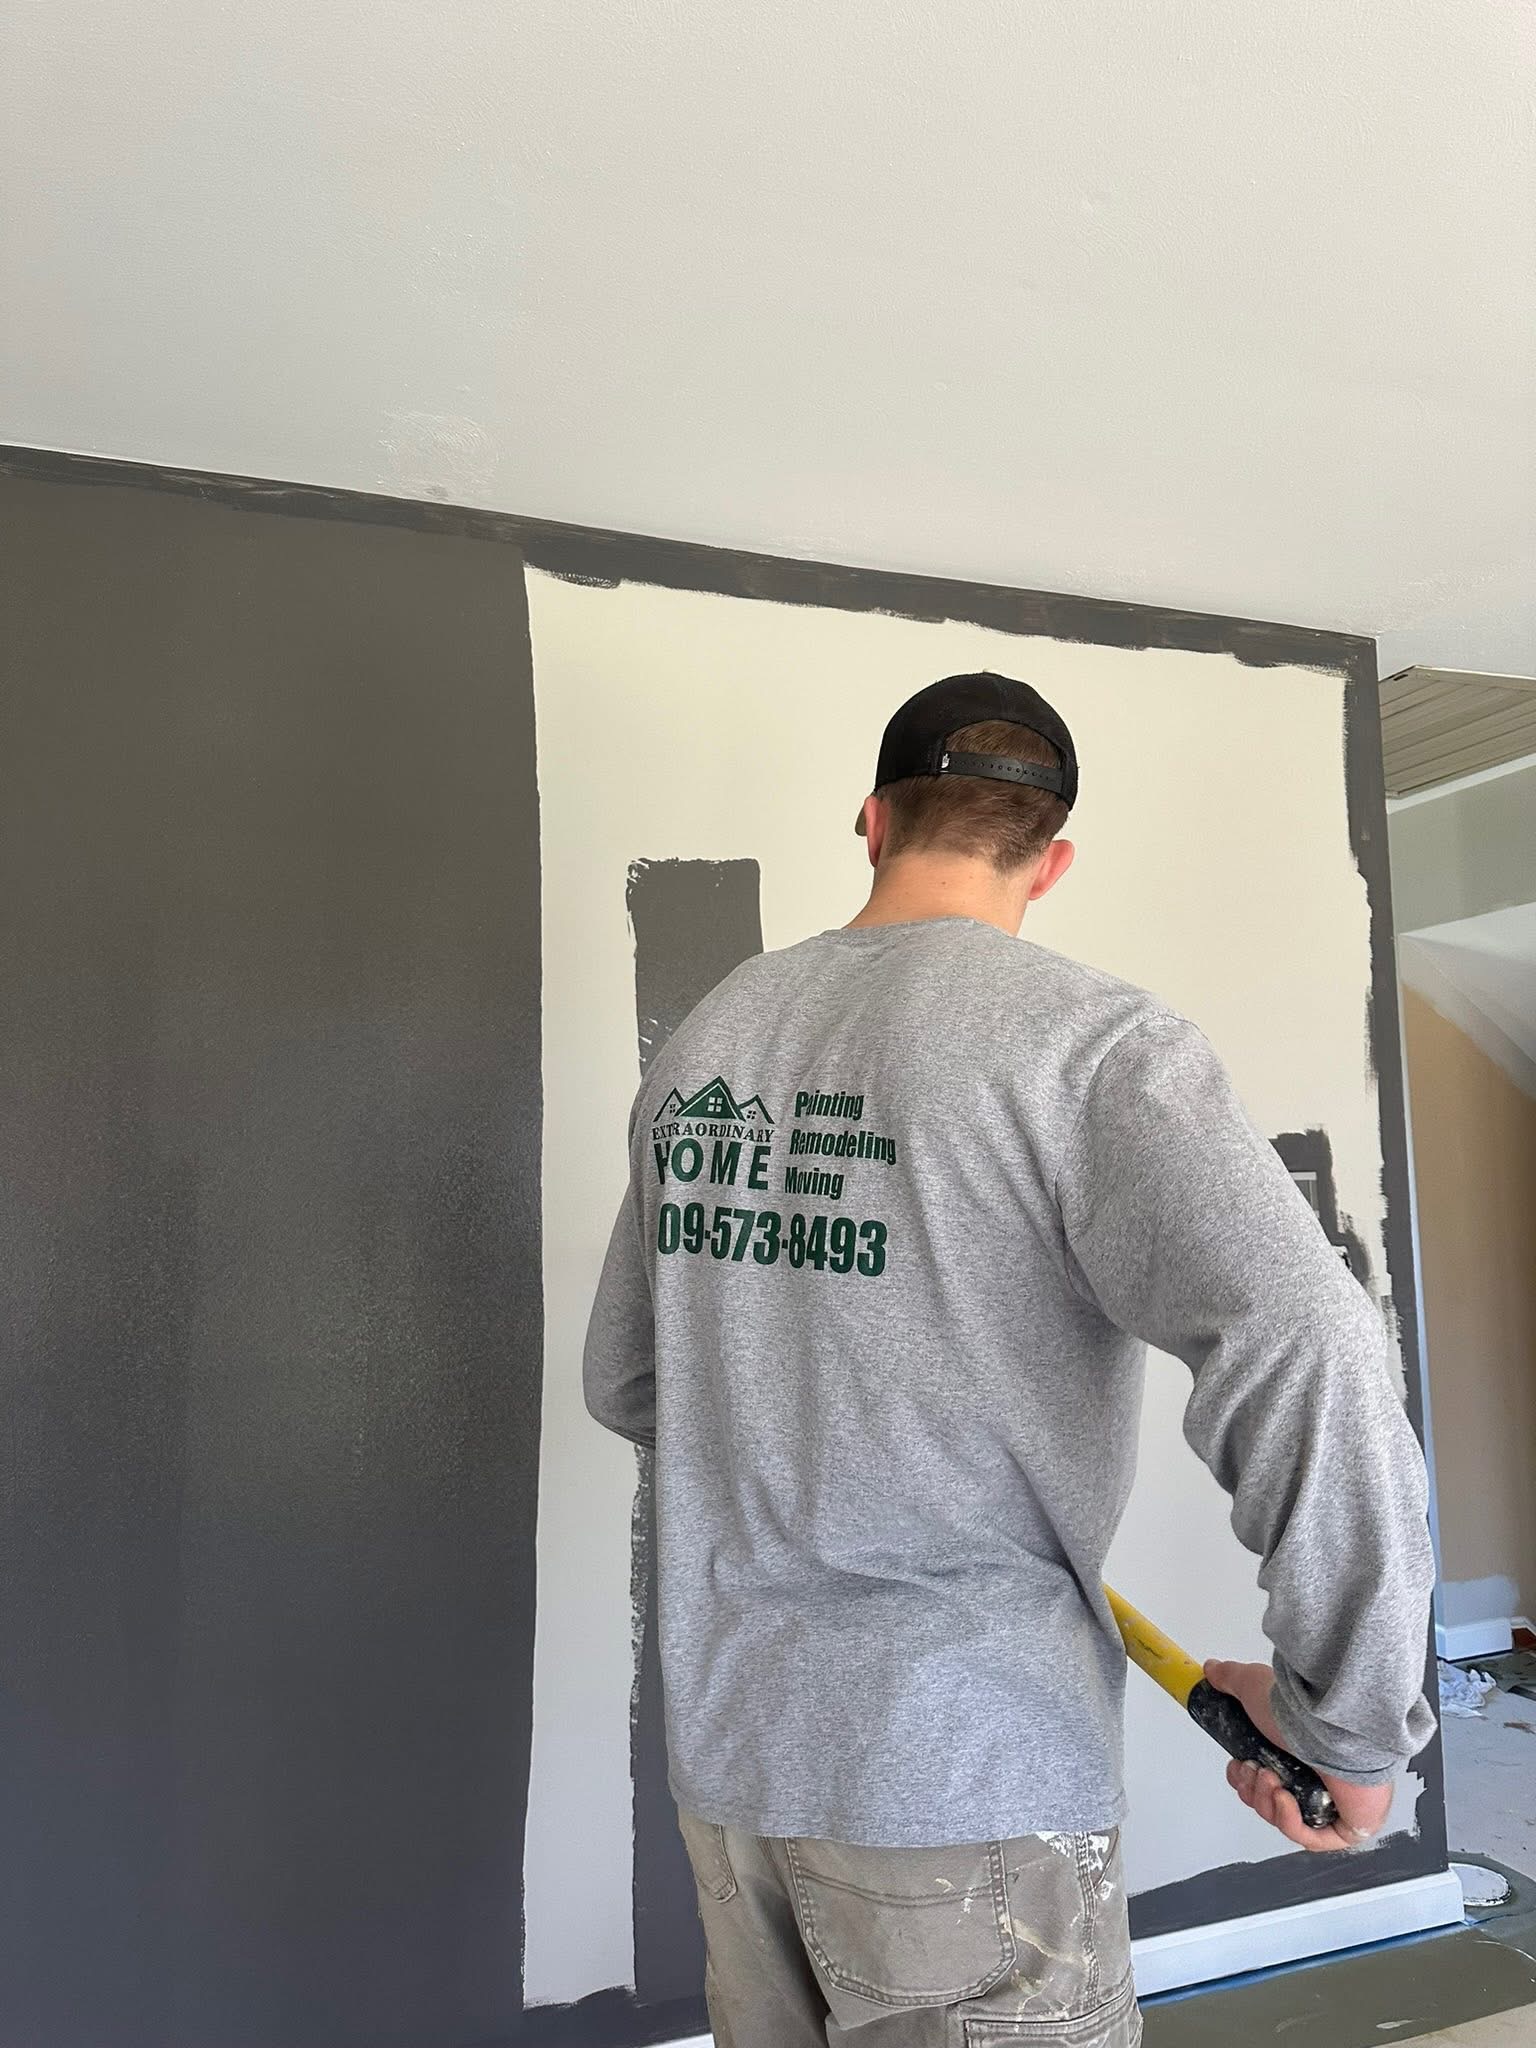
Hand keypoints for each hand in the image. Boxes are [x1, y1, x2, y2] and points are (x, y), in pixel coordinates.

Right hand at [1204, 1660, 1393, 1853]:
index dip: (1244, 1780)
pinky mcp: (1347, 1825)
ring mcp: (1333, 1803)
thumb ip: (1231, 1679)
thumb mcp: (1253, 1686)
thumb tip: (1213, 1669)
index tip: (1238, 1766)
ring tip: (1272, 1781)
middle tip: (1256, 1772)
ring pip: (1287, 1820)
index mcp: (1297, 1751)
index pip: (1264, 1779)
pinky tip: (1285, 1800)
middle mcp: (1317, 1777)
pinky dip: (1290, 1822)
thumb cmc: (1303, 1712)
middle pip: (1270, 1802)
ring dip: (1267, 1802)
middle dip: (1253, 1791)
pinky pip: (1312, 1839)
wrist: (1335, 1729)